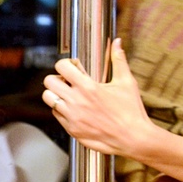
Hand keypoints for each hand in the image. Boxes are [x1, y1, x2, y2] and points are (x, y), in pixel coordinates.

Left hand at [41, 38, 151, 157]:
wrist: (134, 139)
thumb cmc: (132, 111)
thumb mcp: (126, 82)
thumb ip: (118, 60)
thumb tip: (117, 42)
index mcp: (88, 87)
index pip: (61, 66)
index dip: (66, 64)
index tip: (73, 67)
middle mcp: (76, 101)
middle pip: (49, 81)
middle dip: (57, 78)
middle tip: (68, 81)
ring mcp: (72, 117)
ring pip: (48, 98)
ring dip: (56, 94)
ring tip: (68, 94)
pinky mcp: (71, 129)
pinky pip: (56, 114)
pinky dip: (61, 109)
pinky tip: (74, 108)